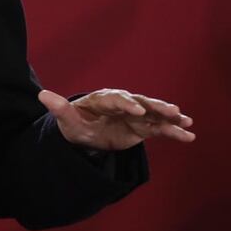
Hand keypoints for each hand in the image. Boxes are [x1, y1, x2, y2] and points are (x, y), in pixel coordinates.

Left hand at [38, 88, 194, 150]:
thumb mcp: (66, 120)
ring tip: (186, 121)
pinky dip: (173, 131)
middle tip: (172, 111)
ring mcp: (134, 115)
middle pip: (140, 102)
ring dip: (169, 117)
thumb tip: (41, 95)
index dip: (126, 104)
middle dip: (155, 106)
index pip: (116, 100)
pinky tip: (189, 135)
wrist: (85, 135)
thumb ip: (59, 108)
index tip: (136, 111)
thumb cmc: (75, 125)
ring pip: (153, 114)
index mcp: (102, 100)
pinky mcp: (142, 127)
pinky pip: (159, 128)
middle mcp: (121, 104)